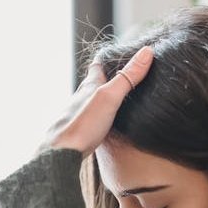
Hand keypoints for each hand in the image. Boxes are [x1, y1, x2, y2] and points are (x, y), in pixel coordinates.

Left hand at [37, 46, 153, 157]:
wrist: (61, 154)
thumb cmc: (82, 125)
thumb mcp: (109, 97)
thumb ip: (127, 77)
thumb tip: (147, 52)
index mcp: (89, 85)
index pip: (99, 64)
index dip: (110, 57)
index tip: (123, 53)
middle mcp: (82, 97)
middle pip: (96, 81)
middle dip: (110, 75)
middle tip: (126, 73)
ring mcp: (80, 113)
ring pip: (94, 99)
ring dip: (106, 95)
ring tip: (121, 95)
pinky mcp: (82, 130)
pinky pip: (95, 116)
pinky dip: (103, 113)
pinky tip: (109, 121)